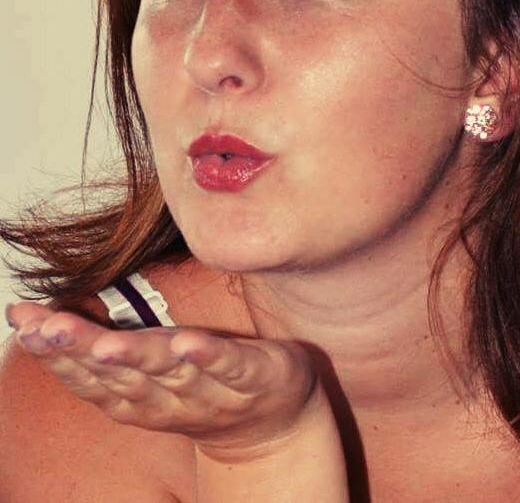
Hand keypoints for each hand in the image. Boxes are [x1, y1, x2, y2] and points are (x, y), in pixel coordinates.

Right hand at [5, 300, 320, 460]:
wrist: (274, 423)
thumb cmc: (201, 382)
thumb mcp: (146, 365)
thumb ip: (103, 347)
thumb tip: (41, 316)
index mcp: (139, 393)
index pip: (90, 374)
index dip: (56, 352)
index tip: (23, 321)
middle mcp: (168, 396)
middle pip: (120, 373)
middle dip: (81, 352)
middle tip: (46, 329)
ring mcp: (212, 389)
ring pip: (169, 372)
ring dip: (136, 358)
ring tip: (107, 343)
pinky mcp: (254, 374)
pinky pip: (229, 365)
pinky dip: (207, 355)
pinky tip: (187, 342)